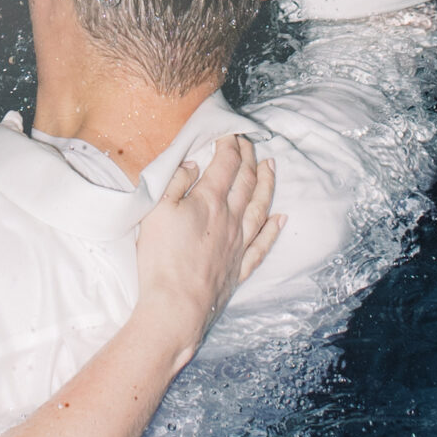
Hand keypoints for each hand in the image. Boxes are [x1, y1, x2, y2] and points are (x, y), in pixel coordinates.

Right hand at [133, 134, 280, 357]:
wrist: (176, 306)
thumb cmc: (161, 260)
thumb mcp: (156, 212)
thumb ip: (175, 183)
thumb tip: (193, 163)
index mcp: (208, 201)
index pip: (226, 163)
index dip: (230, 143)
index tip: (230, 130)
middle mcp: (230, 218)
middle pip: (246, 181)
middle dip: (249, 157)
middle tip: (249, 141)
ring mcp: (239, 244)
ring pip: (260, 207)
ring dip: (267, 184)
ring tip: (272, 167)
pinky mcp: (240, 267)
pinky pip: (263, 244)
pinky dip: (273, 229)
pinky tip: (280, 219)